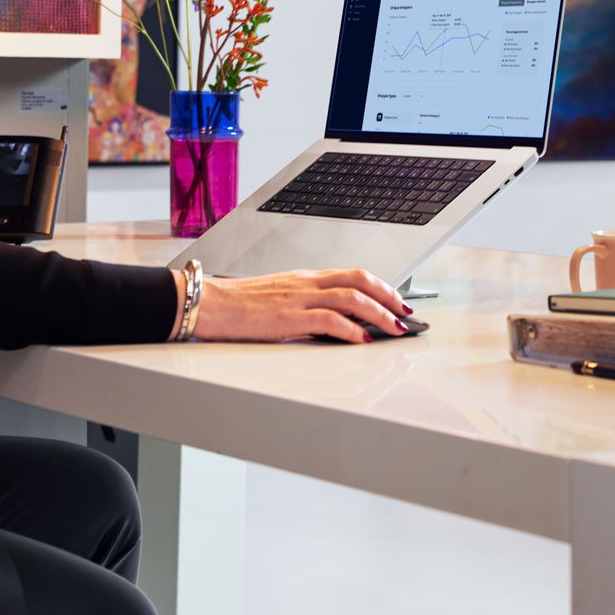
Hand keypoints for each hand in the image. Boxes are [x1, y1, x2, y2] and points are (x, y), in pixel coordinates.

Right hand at [193, 268, 413, 342]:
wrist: (209, 304)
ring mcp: (298, 298)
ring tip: (393, 329)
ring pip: (351, 298)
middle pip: (359, 280)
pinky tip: (361, 340)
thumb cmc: (239, 305)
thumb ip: (307, 305)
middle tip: (406, 313)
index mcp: (305, 278)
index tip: (397, 300)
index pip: (353, 274)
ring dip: (378, 313)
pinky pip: (328, 319)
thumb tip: (338, 322)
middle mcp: (306, 283)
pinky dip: (351, 330)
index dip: (381, 285)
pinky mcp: (287, 317)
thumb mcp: (280, 299)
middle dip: (389, 296)